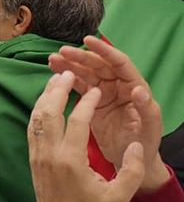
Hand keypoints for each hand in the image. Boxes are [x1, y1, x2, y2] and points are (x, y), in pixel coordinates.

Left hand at [29, 72, 145, 201]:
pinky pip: (32, 125)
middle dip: (57, 89)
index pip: (76, 121)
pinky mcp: (32, 154)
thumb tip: (137, 145)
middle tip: (68, 73)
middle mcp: (50, 152)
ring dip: (45, 95)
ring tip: (56, 79)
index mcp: (71, 160)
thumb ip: (132, 170)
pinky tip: (46, 99)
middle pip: (49, 111)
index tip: (96, 91)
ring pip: (37, 116)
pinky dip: (39, 108)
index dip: (86, 103)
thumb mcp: (119, 196)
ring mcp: (38, 152)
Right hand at [48, 36, 169, 193]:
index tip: (88, 41)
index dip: (105, 51)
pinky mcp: (91, 101)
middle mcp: (118, 86)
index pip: (120, 63)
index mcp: (134, 87)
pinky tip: (54, 73)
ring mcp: (103, 93)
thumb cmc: (144, 144)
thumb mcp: (149, 128)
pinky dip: (66, 79)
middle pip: (98, 66)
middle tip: (62, 52)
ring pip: (85, 73)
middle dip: (80, 57)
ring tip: (52, 60)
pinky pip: (78, 85)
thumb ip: (146, 109)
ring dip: (69, 65)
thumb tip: (139, 90)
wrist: (129, 160)